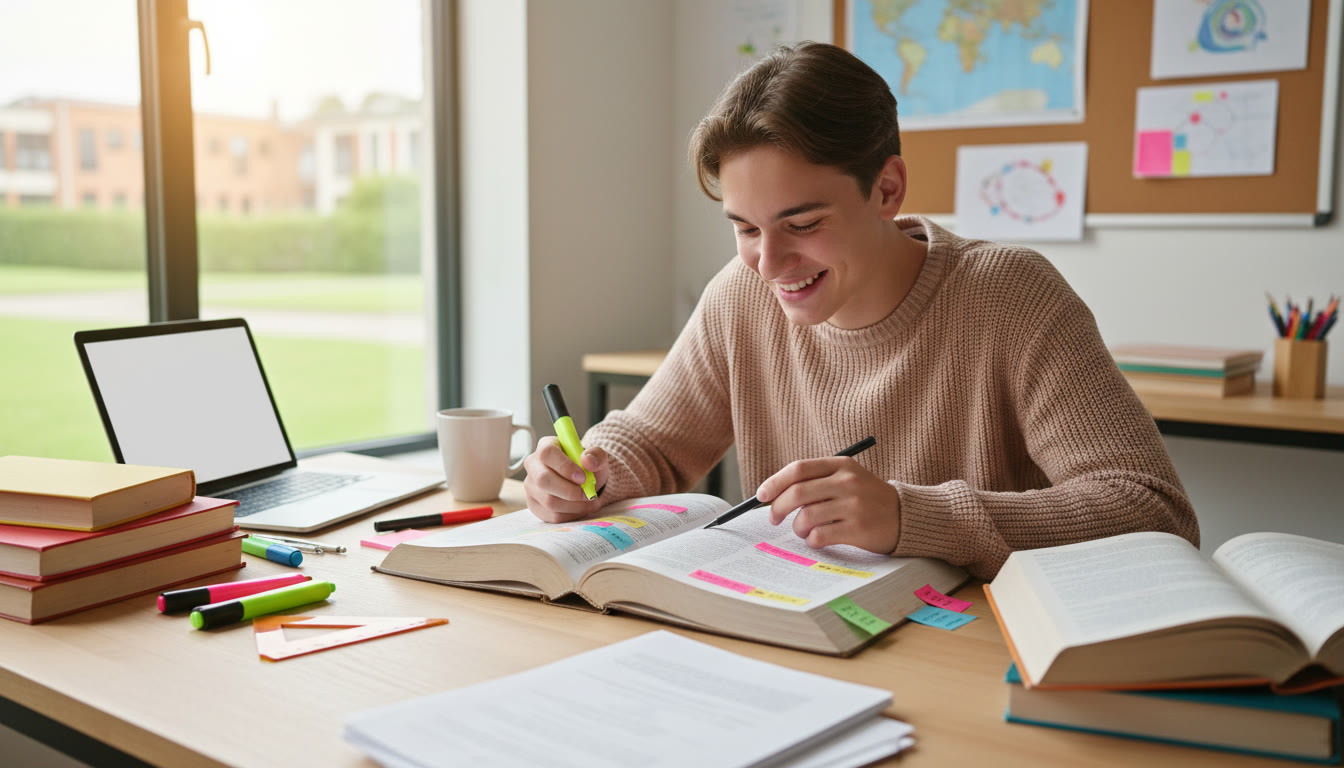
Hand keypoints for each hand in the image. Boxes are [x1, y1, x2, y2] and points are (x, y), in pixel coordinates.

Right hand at [522, 437, 609, 522]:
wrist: (583, 482)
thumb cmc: (586, 466)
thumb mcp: (596, 457)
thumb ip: (596, 455)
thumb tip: (588, 461)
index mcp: (546, 446)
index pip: (547, 454)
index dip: (565, 466)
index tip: (583, 477)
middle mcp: (533, 465)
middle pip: (543, 480)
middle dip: (570, 491)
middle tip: (588, 494)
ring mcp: (531, 486)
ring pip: (549, 501)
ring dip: (575, 505)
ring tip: (590, 501)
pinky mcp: (534, 505)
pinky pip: (552, 515)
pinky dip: (572, 514)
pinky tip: (582, 508)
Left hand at [755, 457, 900, 553]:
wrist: (906, 515)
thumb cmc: (867, 498)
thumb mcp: (848, 478)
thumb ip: (817, 480)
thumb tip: (775, 494)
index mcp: (841, 465)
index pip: (798, 469)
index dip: (774, 482)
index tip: (761, 495)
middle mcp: (847, 482)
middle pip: (798, 493)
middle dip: (778, 508)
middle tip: (773, 518)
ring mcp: (854, 505)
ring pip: (806, 516)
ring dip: (796, 528)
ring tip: (802, 531)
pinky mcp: (859, 528)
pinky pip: (820, 535)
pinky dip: (811, 540)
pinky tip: (816, 539)